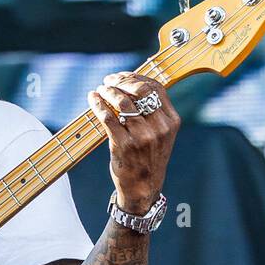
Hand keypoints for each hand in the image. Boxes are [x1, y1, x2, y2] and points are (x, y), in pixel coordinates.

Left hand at [88, 73, 179, 214]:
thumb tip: (132, 83)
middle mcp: (159, 128)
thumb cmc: (148, 158)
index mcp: (171, 121)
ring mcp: (142, 137)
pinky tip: (93, 99)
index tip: (122, 76)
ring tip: (100, 90)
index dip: (136, 76)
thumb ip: (153, 112)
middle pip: (140, 90)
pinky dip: (98, 105)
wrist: (143, 189)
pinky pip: (109, 118)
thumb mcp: (160, 134)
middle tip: (109, 81)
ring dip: (108, 91)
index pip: (155, 87)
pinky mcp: (124, 146)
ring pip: (123, 102)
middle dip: (121, 81)